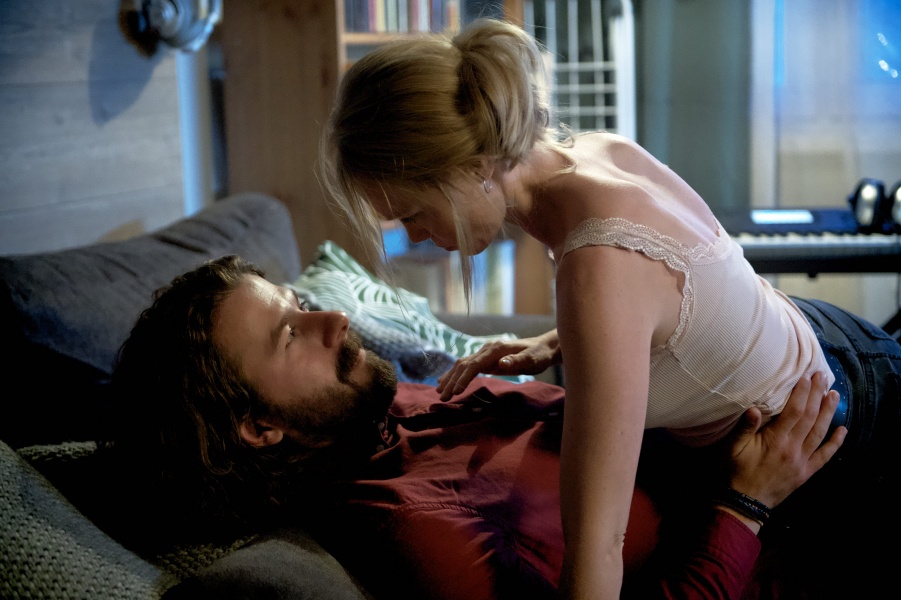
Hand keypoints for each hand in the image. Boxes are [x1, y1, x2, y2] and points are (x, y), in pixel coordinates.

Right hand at [435, 329, 560, 400]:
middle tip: (442, 398)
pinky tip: (446, 381)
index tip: (455, 392)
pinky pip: (467, 366)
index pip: (474, 364)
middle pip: (463, 364)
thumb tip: (501, 364)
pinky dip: (455, 374)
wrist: (543, 347)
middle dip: (451, 381)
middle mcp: (487, 349)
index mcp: (496, 349)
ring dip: (450, 378)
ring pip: (462, 364)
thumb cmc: (539, 355)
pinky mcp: (486, 358)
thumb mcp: (532, 359)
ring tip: (439, 391)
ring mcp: (485, 353)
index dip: (463, 378)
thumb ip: (516, 361)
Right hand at [725, 371, 845, 509]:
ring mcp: (802, 461)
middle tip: (824, 377)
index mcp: (776, 441)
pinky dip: (835, 443)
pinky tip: (843, 430)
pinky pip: (825, 456)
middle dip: (817, 395)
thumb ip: (745, 427)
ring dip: (828, 413)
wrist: (745, 503)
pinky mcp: (806, 472)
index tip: (807, 377)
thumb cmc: (735, 471)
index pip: (794, 411)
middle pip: (810, 418)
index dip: (802, 393)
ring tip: (835, 395)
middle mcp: (793, 449)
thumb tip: (754, 408)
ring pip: (820, 433)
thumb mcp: (733, 448)